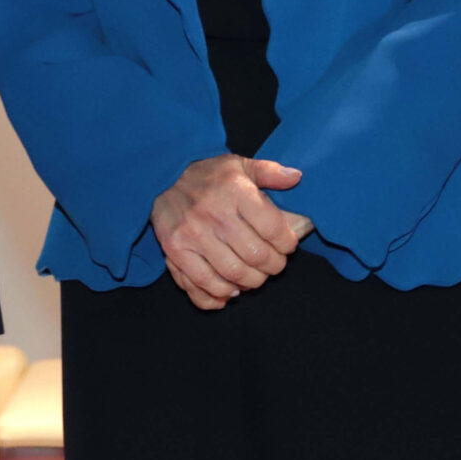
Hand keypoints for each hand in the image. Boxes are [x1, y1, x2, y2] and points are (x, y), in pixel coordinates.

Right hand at [151, 156, 303, 310]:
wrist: (163, 178)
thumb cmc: (208, 175)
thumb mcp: (240, 165)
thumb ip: (270, 172)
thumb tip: (297, 178)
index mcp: (235, 191)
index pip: (274, 229)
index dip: (287, 243)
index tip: (287, 245)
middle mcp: (215, 214)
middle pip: (257, 256)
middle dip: (274, 266)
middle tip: (274, 264)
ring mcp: (193, 235)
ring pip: (234, 275)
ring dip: (252, 282)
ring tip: (256, 277)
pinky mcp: (175, 251)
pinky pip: (202, 284)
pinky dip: (220, 294)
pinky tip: (231, 290)